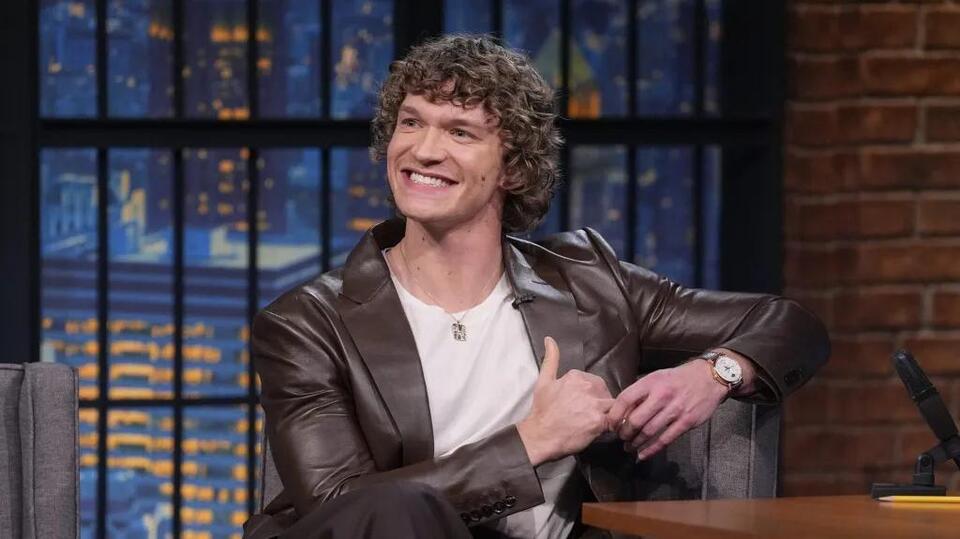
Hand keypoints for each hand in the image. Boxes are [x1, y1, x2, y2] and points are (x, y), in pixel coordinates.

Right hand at [517, 337, 613, 465]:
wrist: (540, 436)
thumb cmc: (542, 410)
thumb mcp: (544, 381)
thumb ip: (551, 358)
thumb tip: (549, 339)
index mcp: (576, 376)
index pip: (596, 383)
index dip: (592, 396)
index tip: (583, 405)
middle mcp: (587, 387)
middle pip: (606, 393)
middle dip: (601, 404)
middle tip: (589, 416)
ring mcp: (594, 404)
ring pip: (613, 405)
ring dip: (609, 414)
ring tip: (598, 423)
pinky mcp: (599, 421)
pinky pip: (615, 420)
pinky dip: (614, 425)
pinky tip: (604, 430)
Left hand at [606, 359, 726, 460]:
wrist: (710, 378)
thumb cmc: (678, 378)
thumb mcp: (657, 377)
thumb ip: (641, 392)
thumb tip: (622, 411)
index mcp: (651, 382)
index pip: (625, 399)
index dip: (615, 415)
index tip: (611, 424)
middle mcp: (662, 396)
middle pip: (636, 420)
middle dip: (624, 433)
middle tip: (620, 438)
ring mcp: (675, 410)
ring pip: (649, 432)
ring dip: (635, 443)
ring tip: (629, 448)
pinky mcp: (687, 422)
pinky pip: (665, 439)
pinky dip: (651, 449)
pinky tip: (642, 454)